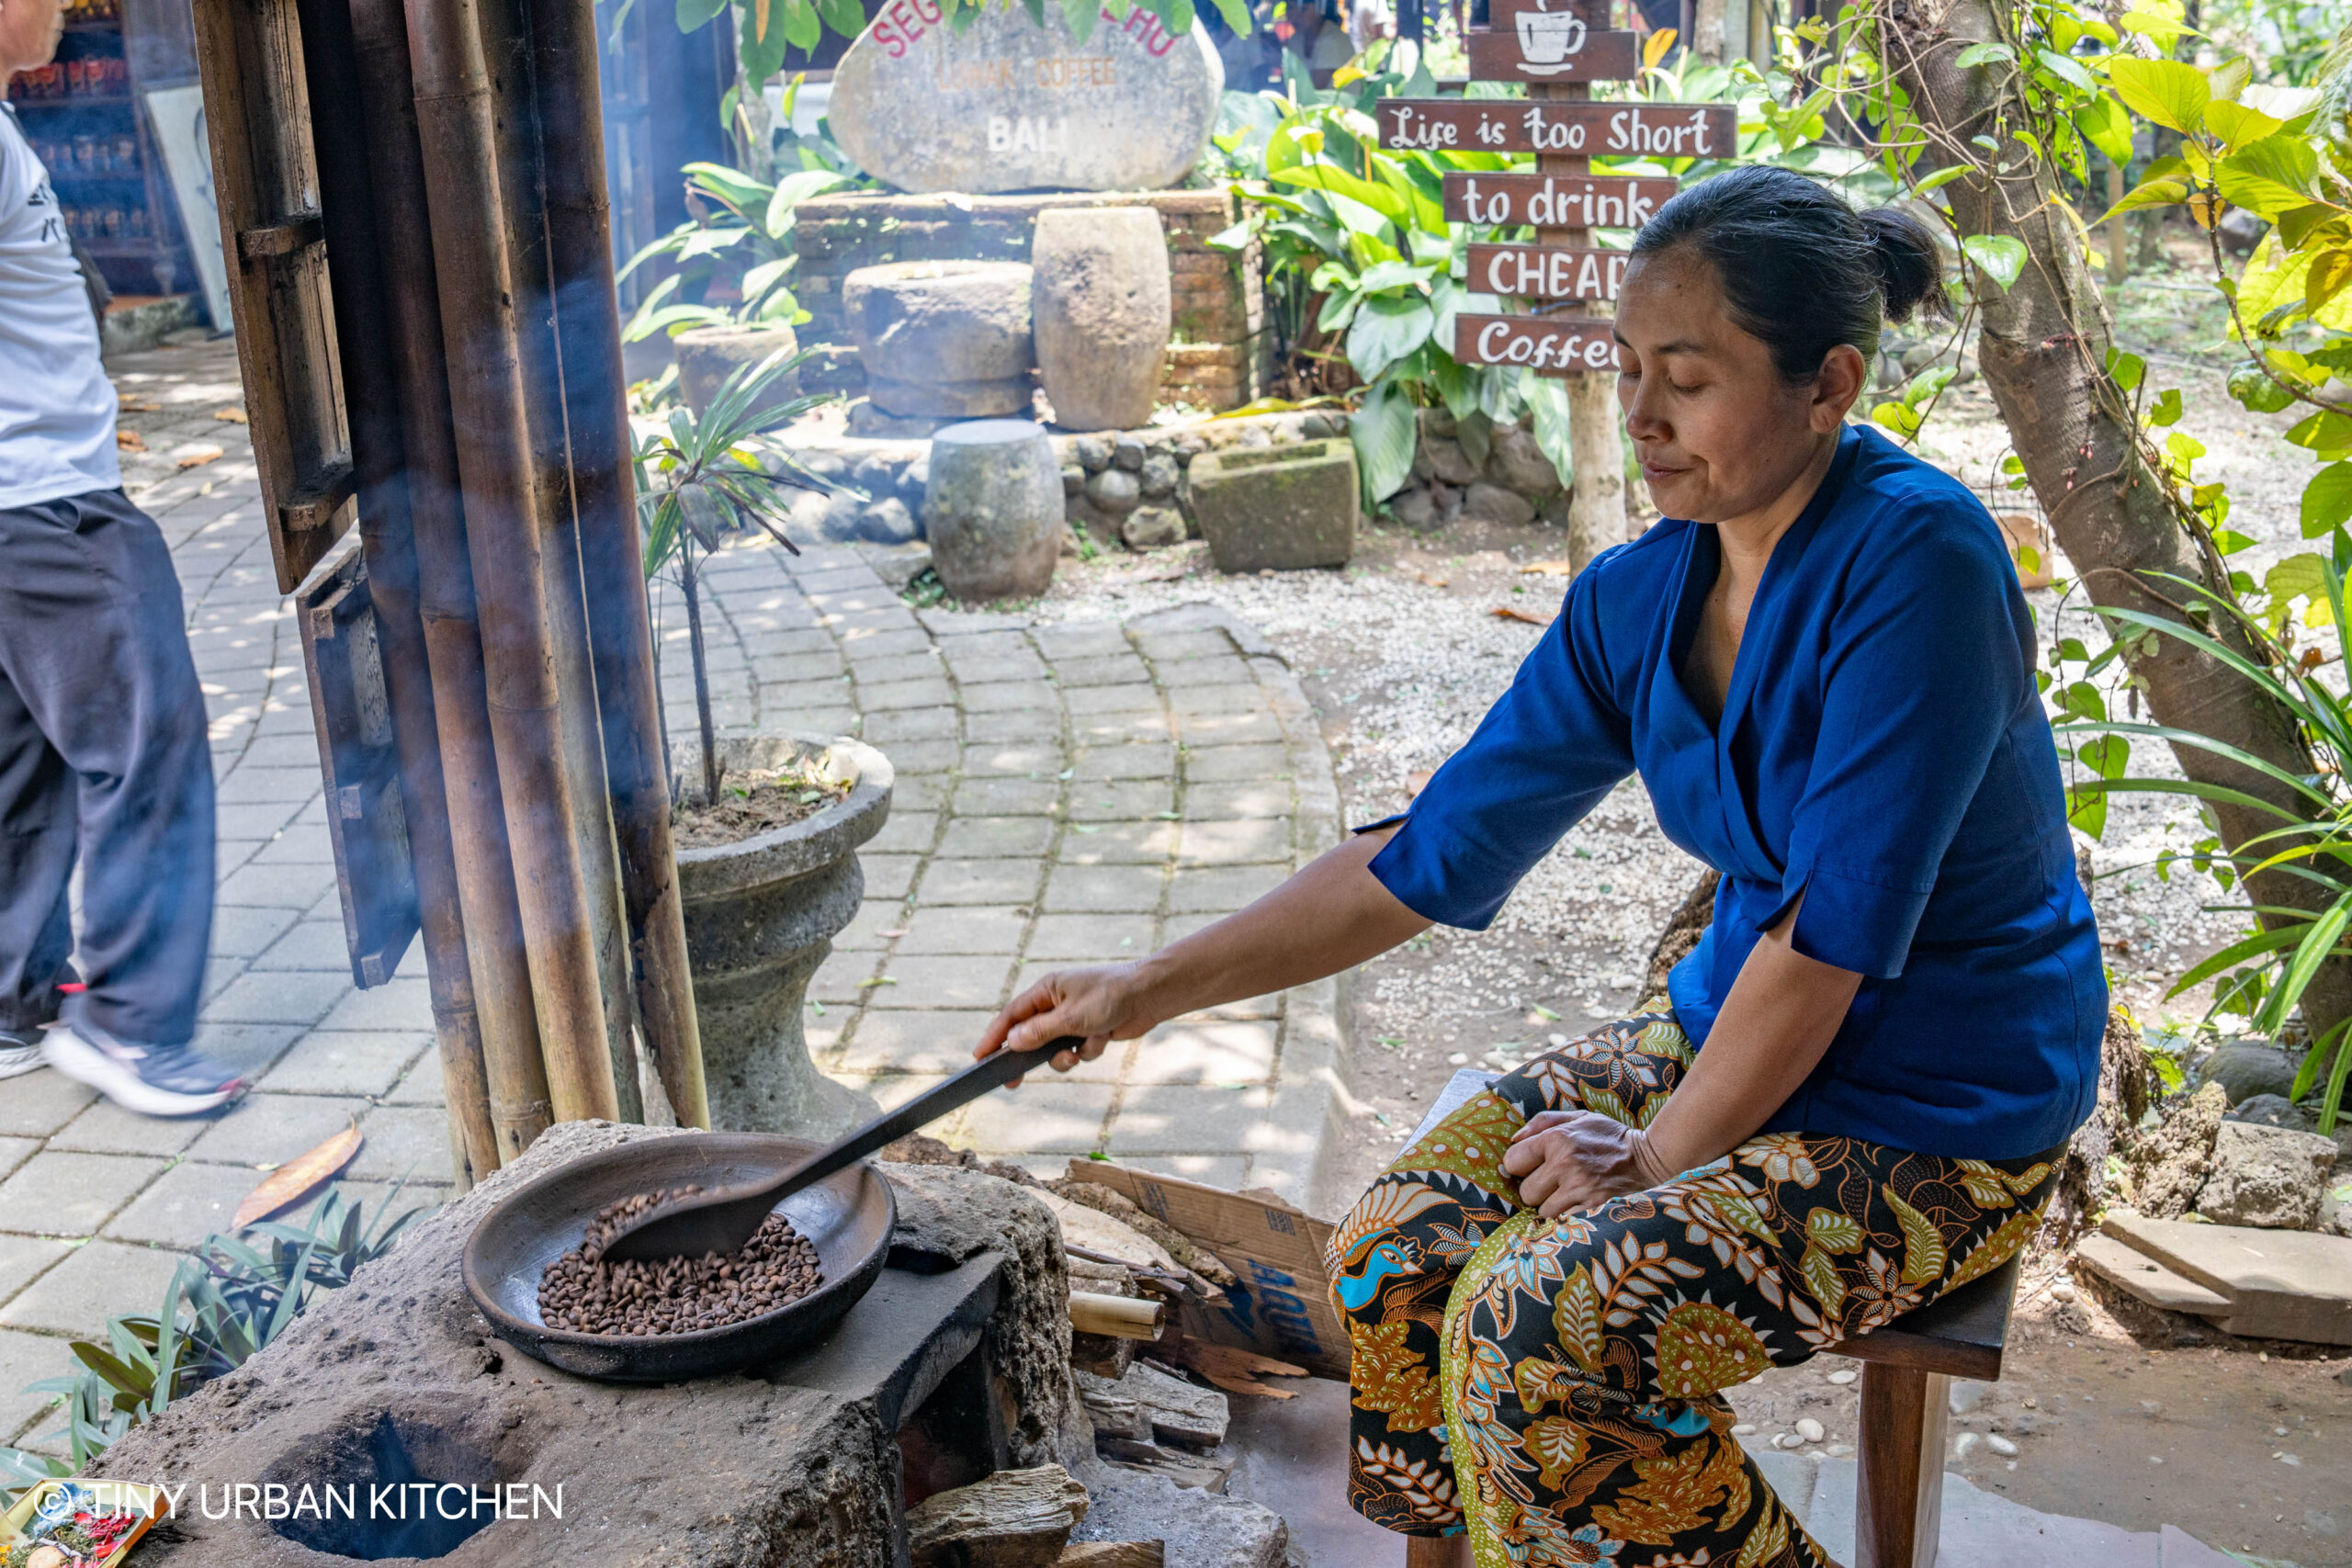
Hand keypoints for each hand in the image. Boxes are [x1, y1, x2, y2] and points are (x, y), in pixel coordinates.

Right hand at [976, 963, 1163, 1082]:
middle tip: (1013, 1082)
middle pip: (1030, 1036)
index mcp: (1046, 990)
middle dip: (1027, 1058)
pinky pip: (1078, 1051)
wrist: (1149, 996)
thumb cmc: (1110, 996)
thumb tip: (1013, 1041)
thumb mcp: (1071, 1016)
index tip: (980, 1057)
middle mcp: (1056, 1004)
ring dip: (1065, 1056)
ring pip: (1055, 1050)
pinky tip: (1103, 1038)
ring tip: (1078, 1051)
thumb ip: (1040, 1031)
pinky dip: (1088, 1050)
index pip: (1012, 1016)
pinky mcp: (1089, 1032)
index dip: (995, 1036)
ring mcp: (1073, 1019)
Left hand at [1501, 1110, 1677, 1217]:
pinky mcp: (1591, 1205)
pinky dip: (1566, 1213)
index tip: (1530, 1165)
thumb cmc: (1607, 1135)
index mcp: (1557, 1138)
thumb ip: (1543, 1122)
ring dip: (1550, 1203)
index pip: (1512, 1160)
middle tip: (1549, 1181)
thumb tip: (1515, 1139)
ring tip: (1565, 1191)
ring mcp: (1579, 1187)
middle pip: (1526, 1191)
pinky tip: (1576, 1200)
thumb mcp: (1578, 1117)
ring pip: (1542, 1209)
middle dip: (1534, 1188)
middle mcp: (1565, 1163)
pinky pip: (1562, 1218)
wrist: (1646, 1156)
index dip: (1519, 1165)